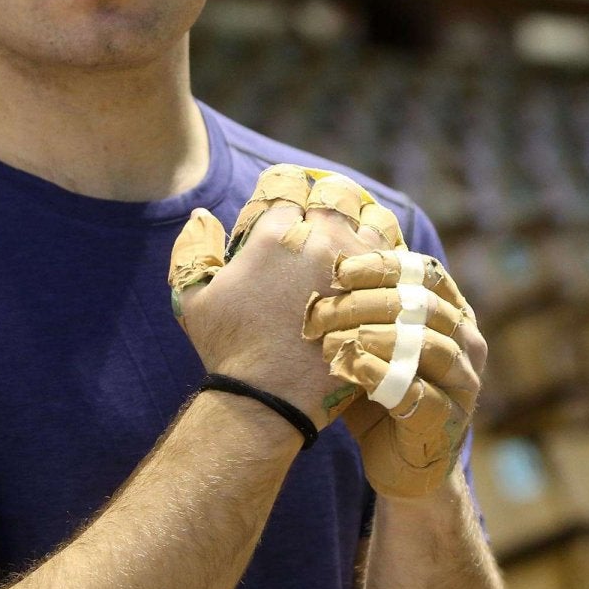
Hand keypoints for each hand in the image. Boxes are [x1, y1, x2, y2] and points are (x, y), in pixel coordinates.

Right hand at [168, 165, 380, 429]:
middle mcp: (321, 240)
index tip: (286, 208)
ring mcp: (357, 266)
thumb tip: (201, 212)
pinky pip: (395, 260)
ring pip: (373, 220)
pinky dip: (386, 258)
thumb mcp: (193, 297)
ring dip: (363, 223)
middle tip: (325, 215)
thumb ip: (193, 248)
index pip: (289, 188)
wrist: (269, 400)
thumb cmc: (228, 350)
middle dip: (327, 200)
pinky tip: (377, 270)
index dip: (284, 194)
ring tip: (356, 236)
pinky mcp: (382, 295)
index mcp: (276, 233)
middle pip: (336, 195)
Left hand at [303, 240, 487, 499]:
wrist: (400, 462)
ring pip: (429, 347)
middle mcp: (467, 344)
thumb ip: (359, 307)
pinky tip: (356, 370)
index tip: (339, 269)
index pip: (426, 273)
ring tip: (333, 340)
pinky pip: (422, 396)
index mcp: (453, 314)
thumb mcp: (371, 341)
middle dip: (367, 303)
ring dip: (376, 338)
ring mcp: (463, 385)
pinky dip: (387, 379)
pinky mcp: (448, 424)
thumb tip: (315, 259)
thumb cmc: (380, 391)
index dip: (384, 266)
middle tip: (321, 312)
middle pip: (424, 306)